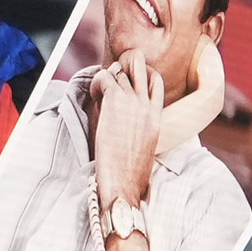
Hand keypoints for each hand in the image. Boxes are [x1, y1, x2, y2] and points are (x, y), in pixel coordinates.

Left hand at [89, 53, 170, 209]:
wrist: (124, 184)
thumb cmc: (132, 174)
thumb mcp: (145, 147)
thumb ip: (141, 127)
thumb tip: (127, 119)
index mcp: (157, 116)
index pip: (156, 80)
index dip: (141, 75)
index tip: (126, 83)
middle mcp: (147, 104)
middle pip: (139, 66)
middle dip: (123, 68)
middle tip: (111, 81)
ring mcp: (132, 101)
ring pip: (118, 72)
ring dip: (107, 79)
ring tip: (99, 95)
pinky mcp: (115, 101)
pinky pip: (103, 76)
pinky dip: (96, 82)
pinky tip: (94, 97)